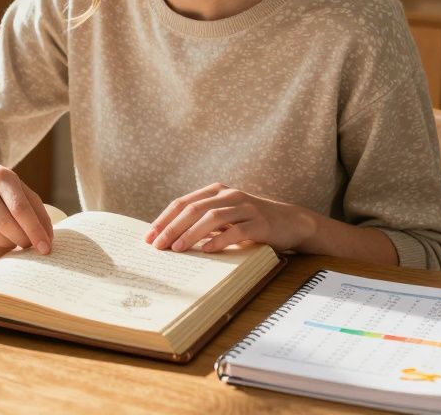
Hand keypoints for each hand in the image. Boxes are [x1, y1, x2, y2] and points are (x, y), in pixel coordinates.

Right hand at [0, 155, 52, 254]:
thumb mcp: (19, 187)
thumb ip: (36, 209)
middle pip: (5, 224)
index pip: (20, 209)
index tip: (46, 248)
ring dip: (7, 245)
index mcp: (2, 176)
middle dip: (22, 240)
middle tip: (29, 244)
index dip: (35, 231)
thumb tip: (47, 238)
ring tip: (14, 240)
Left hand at [144, 183, 317, 253]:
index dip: (164, 219)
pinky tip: (207, 250)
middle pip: (194, 209)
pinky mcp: (260, 223)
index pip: (183, 202)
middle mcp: (229, 195)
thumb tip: (170, 238)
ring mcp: (246, 207)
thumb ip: (202, 222)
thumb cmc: (251, 222)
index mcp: (216, 191)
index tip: (149, 236)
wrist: (291, 222)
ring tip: (177, 249)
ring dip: (192, 234)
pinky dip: (219, 240)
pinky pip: (236, 230)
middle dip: (172, 227)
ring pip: (212, 218)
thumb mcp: (225, 217)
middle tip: (158, 245)